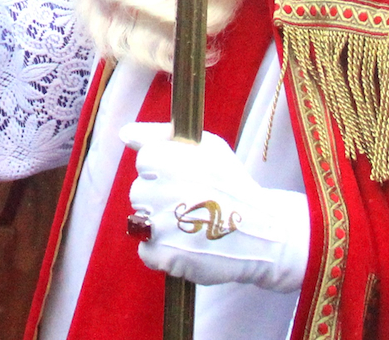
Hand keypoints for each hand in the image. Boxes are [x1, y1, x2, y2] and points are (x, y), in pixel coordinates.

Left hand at [119, 124, 308, 292]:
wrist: (264, 233)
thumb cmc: (233, 185)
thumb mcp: (207, 147)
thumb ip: (160, 135)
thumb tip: (124, 133)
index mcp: (170, 160)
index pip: (145, 161)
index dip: (164, 171)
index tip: (186, 180)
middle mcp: (162, 189)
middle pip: (138, 193)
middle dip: (160, 198)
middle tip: (191, 205)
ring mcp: (162, 224)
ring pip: (140, 222)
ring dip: (160, 225)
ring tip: (192, 226)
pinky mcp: (165, 255)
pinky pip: (146, 251)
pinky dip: (162, 253)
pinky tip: (187, 246)